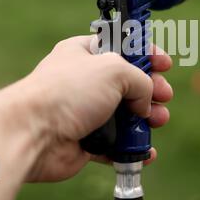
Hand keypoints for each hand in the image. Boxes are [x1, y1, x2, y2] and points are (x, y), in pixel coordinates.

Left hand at [24, 36, 172, 181]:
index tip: (164, 63)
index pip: (123, 47)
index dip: (146, 54)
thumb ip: (140, 80)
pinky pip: (117, 144)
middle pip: (129, 84)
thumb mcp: (113, 69)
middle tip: (164, 95)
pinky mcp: (87, 140)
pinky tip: (146, 151)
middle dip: (152, 90)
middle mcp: (86, 81)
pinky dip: (133, 148)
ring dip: (147, 119)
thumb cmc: (68, 91)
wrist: (35, 133)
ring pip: (126, 115)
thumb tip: (145, 103)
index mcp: (87, 53)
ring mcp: (87, 112)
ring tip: (158, 121)